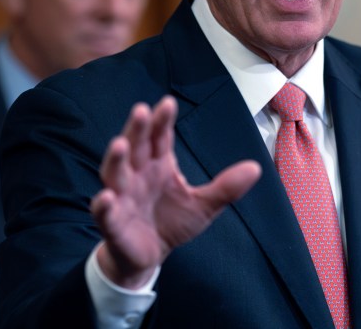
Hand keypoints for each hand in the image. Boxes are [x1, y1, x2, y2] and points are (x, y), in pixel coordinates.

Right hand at [90, 96, 261, 288]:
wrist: (149, 256)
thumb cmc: (172, 222)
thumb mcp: (204, 205)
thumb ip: (226, 187)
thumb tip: (257, 168)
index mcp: (158, 164)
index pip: (160, 138)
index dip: (162, 121)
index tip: (168, 103)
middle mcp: (137, 174)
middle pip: (135, 147)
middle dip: (137, 129)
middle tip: (142, 111)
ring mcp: (122, 197)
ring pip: (114, 173)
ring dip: (116, 159)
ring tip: (120, 144)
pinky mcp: (113, 223)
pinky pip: (106, 212)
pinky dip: (104, 205)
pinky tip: (106, 197)